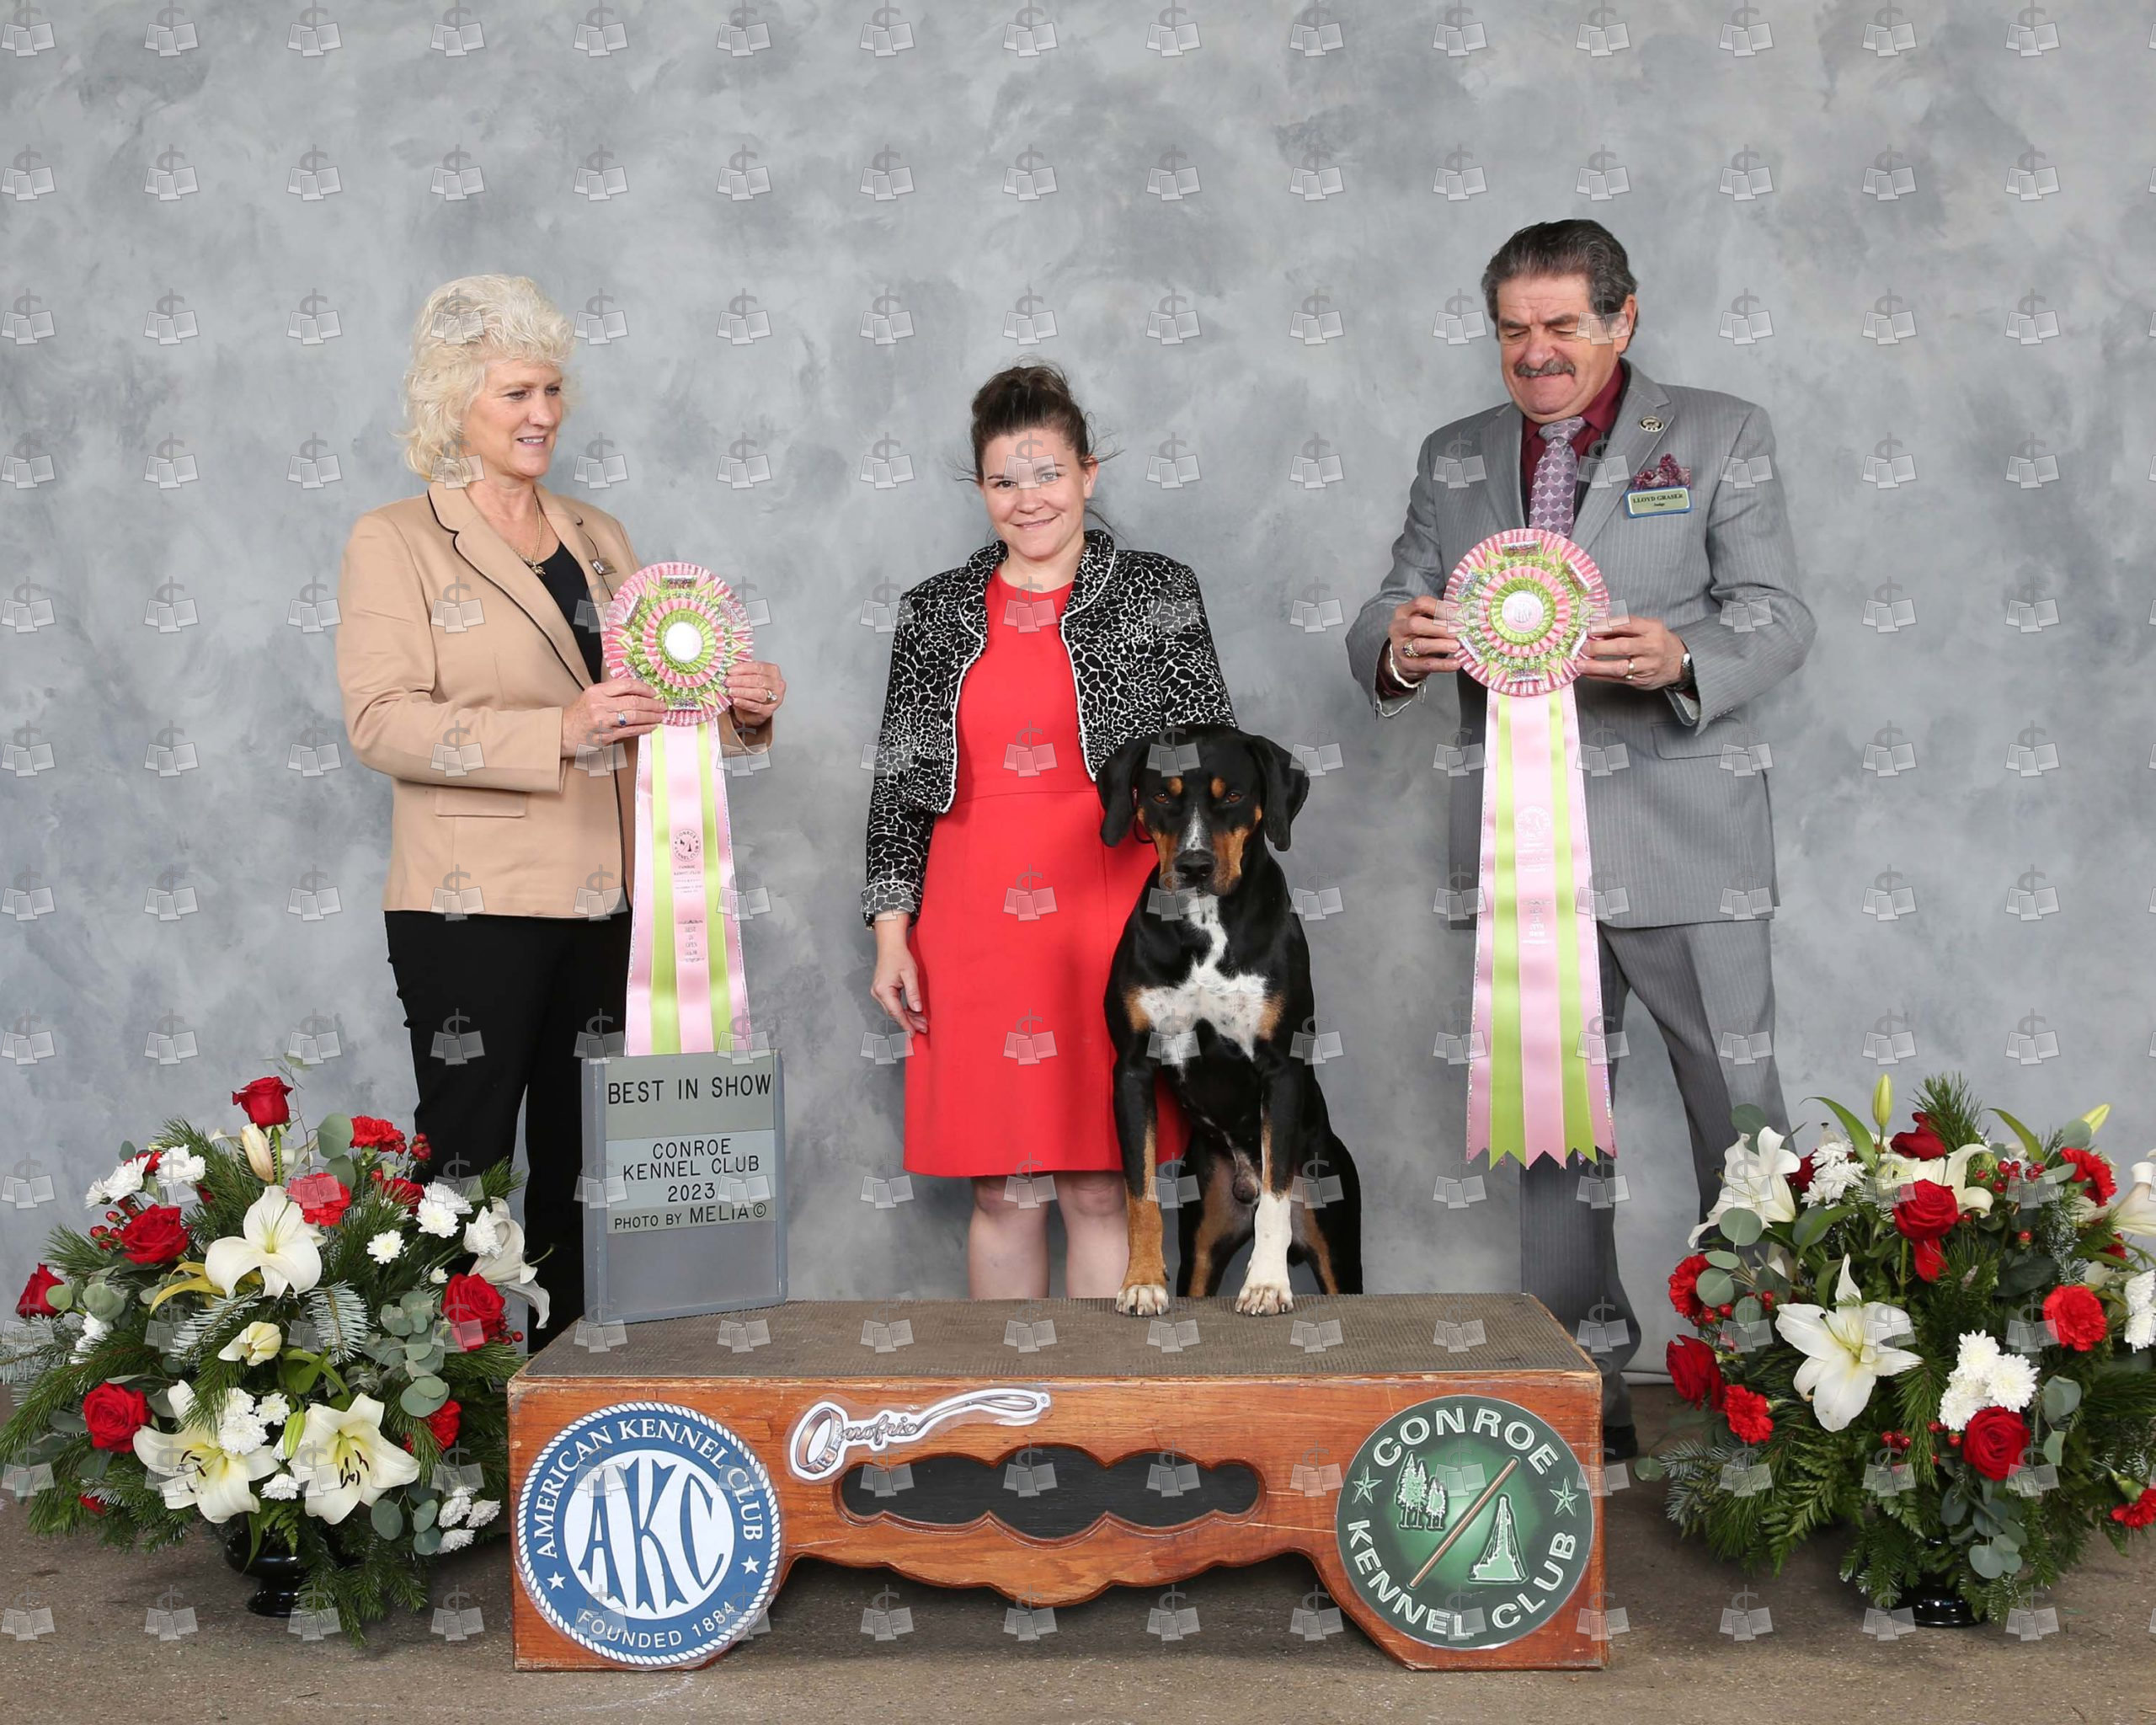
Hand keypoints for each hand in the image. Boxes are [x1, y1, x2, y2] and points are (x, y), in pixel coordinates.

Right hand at [561, 677, 664, 755]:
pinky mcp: (606, 737)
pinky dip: (643, 728)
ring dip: (651, 716)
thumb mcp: (591, 696)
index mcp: (596, 691)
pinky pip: (630, 731)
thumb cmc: (578, 714)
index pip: (626, 685)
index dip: (644, 688)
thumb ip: (611, 693)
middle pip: (634, 701)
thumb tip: (638, 692)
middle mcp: (599, 705)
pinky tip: (650, 726)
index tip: (653, 692)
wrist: (562, 732)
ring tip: (659, 716)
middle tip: (662, 705)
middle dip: (652, 704)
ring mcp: (603, 722)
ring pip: (634, 717)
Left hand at [725, 658, 785, 727]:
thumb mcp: (749, 677)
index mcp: (773, 671)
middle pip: (759, 680)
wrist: (753, 710)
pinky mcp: (768, 711)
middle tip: (728, 681)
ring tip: (731, 690)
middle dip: (741, 680)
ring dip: (743, 691)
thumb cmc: (752, 689)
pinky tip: (736, 700)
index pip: (758, 667)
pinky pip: (756, 706)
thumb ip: (742, 672)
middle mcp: (777, 684)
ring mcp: (775, 698)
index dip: (743, 668)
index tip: (730, 671)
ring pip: (759, 693)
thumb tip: (730, 669)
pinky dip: (745, 703)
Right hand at [870, 917, 925, 1035]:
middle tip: (923, 1028)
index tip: (913, 1034)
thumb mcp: (910, 974)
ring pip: (893, 1010)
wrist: (890, 946)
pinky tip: (914, 1013)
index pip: (896, 1012)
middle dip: (909, 1022)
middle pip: (894, 1013)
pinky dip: (903, 1010)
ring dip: (907, 1017)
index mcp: (883, 990)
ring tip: (921, 1022)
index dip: (906, 1024)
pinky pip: (893, 1005)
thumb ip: (913, 992)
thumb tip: (917, 1009)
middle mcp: (877, 993)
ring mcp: (878, 992)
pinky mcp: (882, 991)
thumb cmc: (899, 957)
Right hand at [1385, 594, 1463, 686]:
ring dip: (1441, 645)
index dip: (1439, 607)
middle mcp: (1399, 628)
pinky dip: (1443, 664)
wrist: (1403, 658)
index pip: (1420, 603)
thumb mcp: (1425, 620)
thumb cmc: (1420, 634)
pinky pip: (1426, 664)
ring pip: (1420, 645)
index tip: (1456, 614)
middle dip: (1439, 627)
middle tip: (1457, 631)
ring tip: (1457, 646)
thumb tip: (1465, 616)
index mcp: (1403, 612)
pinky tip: (1456, 663)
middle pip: (1416, 624)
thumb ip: (1440, 616)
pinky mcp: (1407, 665)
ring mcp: (1400, 647)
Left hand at [1582, 617, 1685, 688]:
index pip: (1627, 625)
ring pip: (1619, 667)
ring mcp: (1647, 666)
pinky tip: (1588, 672)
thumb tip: (1596, 628)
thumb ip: (1625, 626)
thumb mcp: (1648, 626)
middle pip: (1622, 647)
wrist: (1680, 662)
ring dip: (1597, 666)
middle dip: (1600, 647)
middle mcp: (1651, 647)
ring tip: (1580, 664)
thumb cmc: (1658, 641)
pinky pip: (1617, 679)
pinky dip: (1600, 676)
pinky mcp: (1641, 681)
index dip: (1606, 626)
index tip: (1589, 628)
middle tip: (1584, 647)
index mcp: (1652, 629)